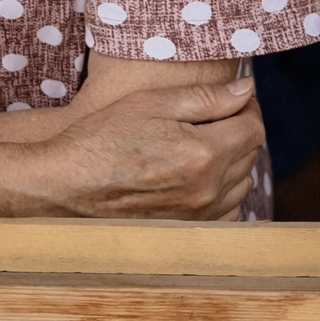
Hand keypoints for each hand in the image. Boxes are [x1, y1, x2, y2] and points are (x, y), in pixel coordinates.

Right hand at [23, 77, 263, 219]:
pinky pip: (227, 211)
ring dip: (232, 161)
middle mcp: (208, 189)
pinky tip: (198, 177)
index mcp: (203, 153)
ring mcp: (199, 215)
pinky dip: (223, 192)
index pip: (254, 127)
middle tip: (213, 115)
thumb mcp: (151, 102)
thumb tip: (246, 90)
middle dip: (239, 130)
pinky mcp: (187, 230)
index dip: (246, 107)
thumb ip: (205, 96)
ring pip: (242, 183)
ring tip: (202, 144)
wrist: (66, 184)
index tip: (232, 98)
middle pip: (250, 154)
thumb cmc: (102, 137)